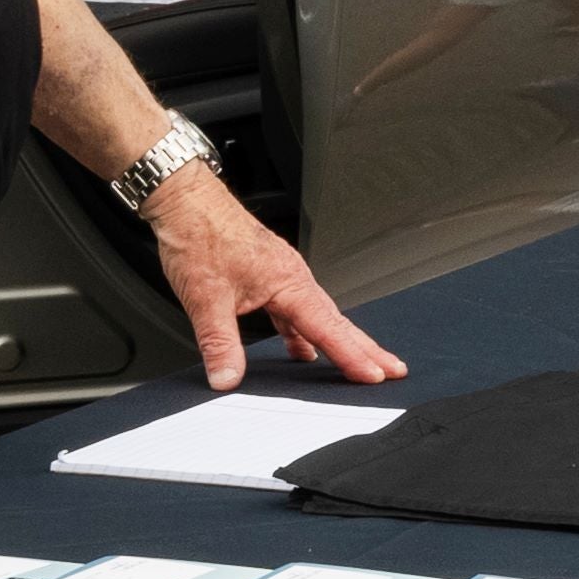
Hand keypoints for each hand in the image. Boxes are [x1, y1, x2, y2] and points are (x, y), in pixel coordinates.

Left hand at [145, 166, 400, 394]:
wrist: (185, 200)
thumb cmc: (200, 234)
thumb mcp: (206, 298)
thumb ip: (220, 343)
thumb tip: (227, 378)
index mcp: (288, 281)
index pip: (327, 327)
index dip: (352, 355)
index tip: (375, 375)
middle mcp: (292, 276)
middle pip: (336, 320)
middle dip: (366, 348)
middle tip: (394, 369)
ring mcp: (281, 274)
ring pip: (318, 314)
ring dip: (339, 340)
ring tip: (358, 362)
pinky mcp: (266, 274)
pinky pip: (295, 310)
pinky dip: (304, 332)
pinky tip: (300, 348)